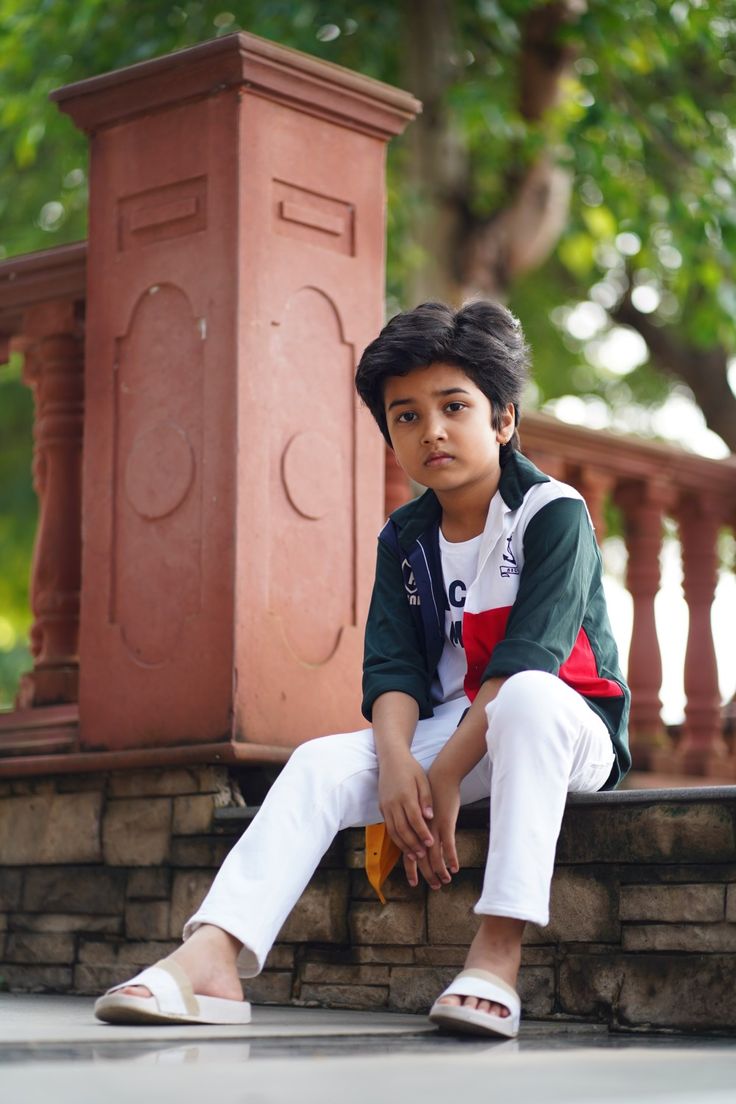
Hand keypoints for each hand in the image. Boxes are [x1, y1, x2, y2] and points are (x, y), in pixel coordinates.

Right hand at [378, 753, 434, 863]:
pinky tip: (404, 845)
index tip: (431, 843)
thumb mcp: (423, 780)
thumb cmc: (410, 769)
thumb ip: (426, 799)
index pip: (414, 819)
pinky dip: (396, 838)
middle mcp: (393, 803)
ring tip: (414, 856)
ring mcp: (385, 806)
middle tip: (423, 855)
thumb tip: (429, 816)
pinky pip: (388, 826)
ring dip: (404, 845)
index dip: (422, 833)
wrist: (391, 759)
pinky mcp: (382, 807)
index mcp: (405, 795)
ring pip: (393, 831)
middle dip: (413, 844)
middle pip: (402, 829)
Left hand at [404, 765, 460, 890]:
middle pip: (420, 859)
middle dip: (427, 875)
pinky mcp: (445, 824)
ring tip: (446, 881)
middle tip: (434, 887)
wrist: (440, 777)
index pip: (408, 853)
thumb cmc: (431, 793)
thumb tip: (422, 839)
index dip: (411, 869)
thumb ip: (420, 827)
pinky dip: (451, 859)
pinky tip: (455, 868)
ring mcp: (432, 828)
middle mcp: (420, 831)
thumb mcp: (421, 811)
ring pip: (434, 856)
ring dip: (440, 871)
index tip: (414, 882)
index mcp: (413, 828)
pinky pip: (448, 846)